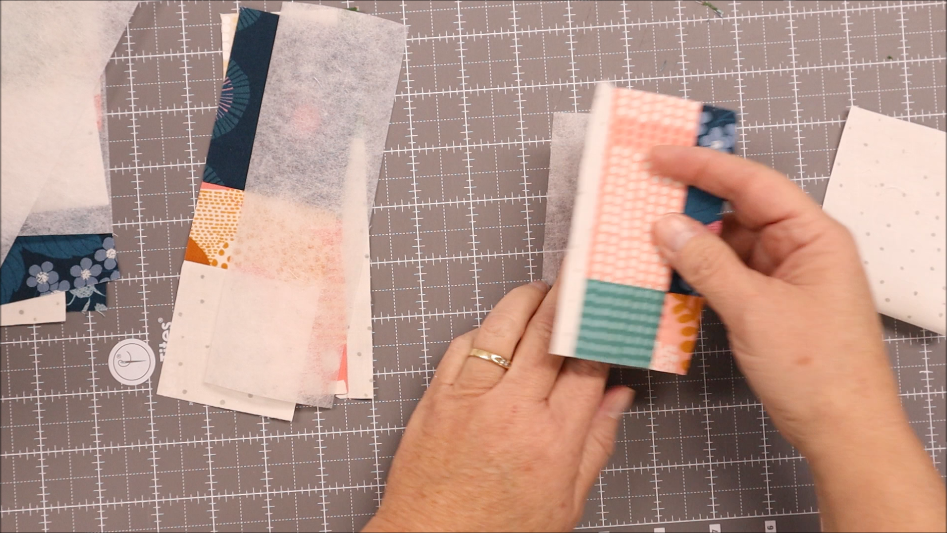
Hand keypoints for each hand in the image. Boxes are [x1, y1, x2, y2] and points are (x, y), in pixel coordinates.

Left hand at [363, 281, 633, 531]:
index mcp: (552, 440)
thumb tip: (619, 397)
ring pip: (504, 324)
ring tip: (544, 292)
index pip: (589, 364)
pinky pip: (463, 343)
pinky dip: (486, 328)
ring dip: (528, 299)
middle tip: (583, 277)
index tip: (612, 314)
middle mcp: (512, 410)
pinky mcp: (437, 396)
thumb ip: (597, 443)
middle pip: (549, 332)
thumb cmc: (497, 531)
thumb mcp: (566, 502)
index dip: (604, 331)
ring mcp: (470, 398)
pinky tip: (499, 329)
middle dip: (570, 297)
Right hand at [650, 146, 944, 531]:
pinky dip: (699, 270)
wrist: (842, 431)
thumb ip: (707, 264)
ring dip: (692, 239)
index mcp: (814, 236)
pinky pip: (729, 273)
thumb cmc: (817, 370)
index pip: (753, 184)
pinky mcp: (770, 303)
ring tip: (647, 231)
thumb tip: (666, 226)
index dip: (704, 166)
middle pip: (740, 208)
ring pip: (730, 242)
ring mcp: (785, 277)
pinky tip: (669, 269)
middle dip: (694, 200)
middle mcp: (801, 248)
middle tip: (645, 190)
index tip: (659, 157)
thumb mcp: (754, 310)